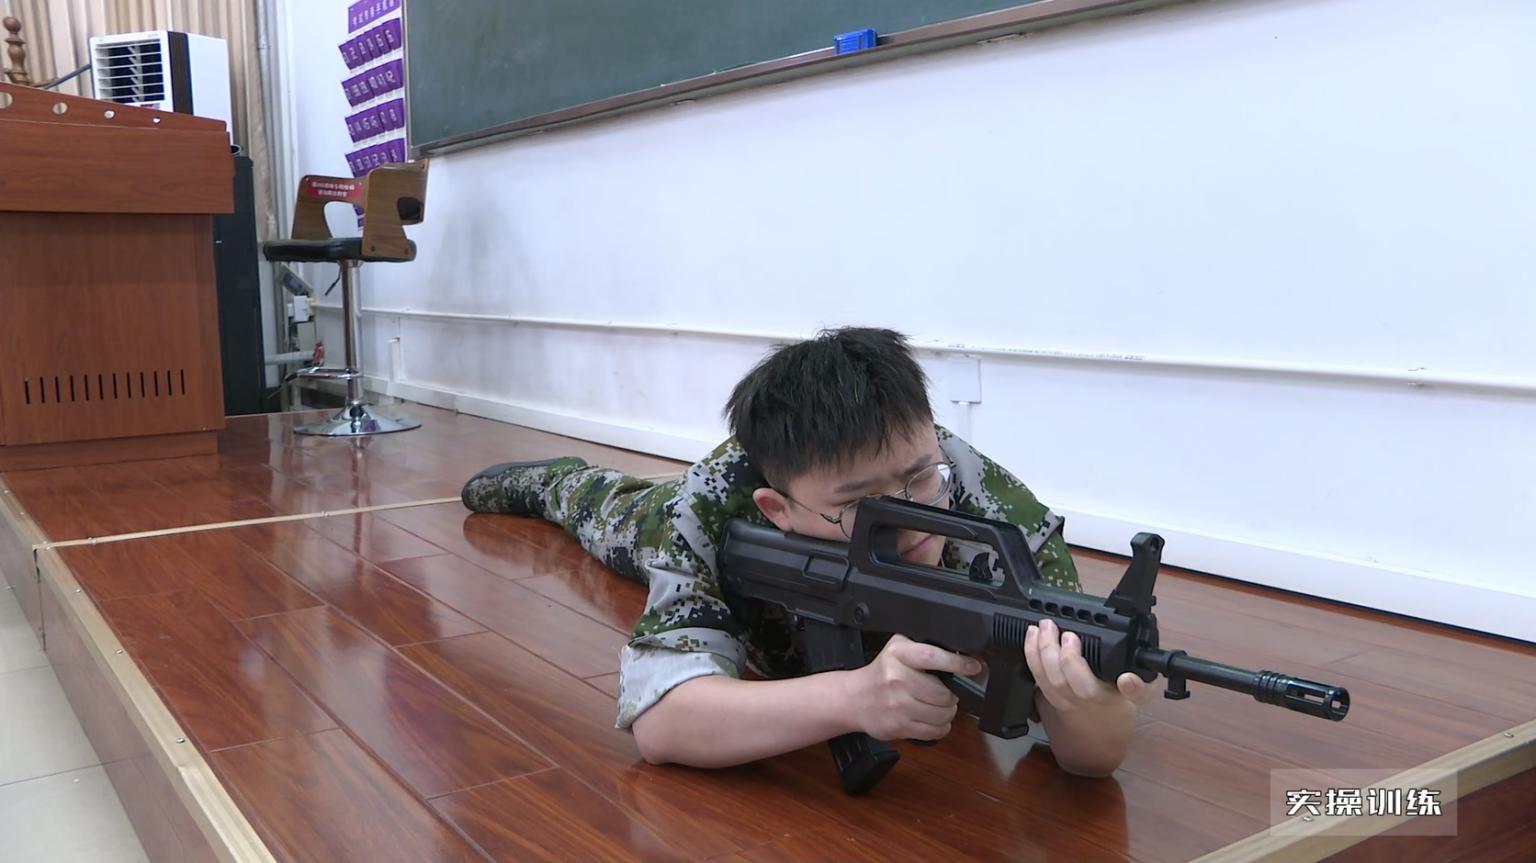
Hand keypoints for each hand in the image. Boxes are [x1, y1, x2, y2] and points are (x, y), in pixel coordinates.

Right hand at [843, 633, 981, 741]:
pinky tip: (932, 719)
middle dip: (952, 695)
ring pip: (941, 714)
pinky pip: (934, 731)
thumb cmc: (881, 673)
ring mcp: (897, 705)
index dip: (957, 662)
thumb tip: (960, 653)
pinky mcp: (899, 726)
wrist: (855, 699)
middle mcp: (896, 679)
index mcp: (899, 655)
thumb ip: (923, 648)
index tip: (973, 666)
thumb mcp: (898, 649)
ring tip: (939, 706)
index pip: (932, 657)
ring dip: (947, 712)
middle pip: (942, 693)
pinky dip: (940, 727)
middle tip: (947, 693)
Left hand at [1025, 618, 1158, 714]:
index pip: (1127, 696)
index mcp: (1113, 698)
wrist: (1094, 734)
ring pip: (1048, 682)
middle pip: (1073, 685)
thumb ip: (1141, 686)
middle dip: (1064, 656)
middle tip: (1064, 631)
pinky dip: (1031, 656)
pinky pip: (1036, 679)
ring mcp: (1064, 701)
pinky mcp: (1047, 696)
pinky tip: (1031, 638)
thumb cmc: (1114, 705)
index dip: (1129, 687)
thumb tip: (1131, 679)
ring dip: (1040, 652)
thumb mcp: (1136, 698)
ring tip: (1041, 628)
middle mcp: (1087, 702)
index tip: (1125, 676)